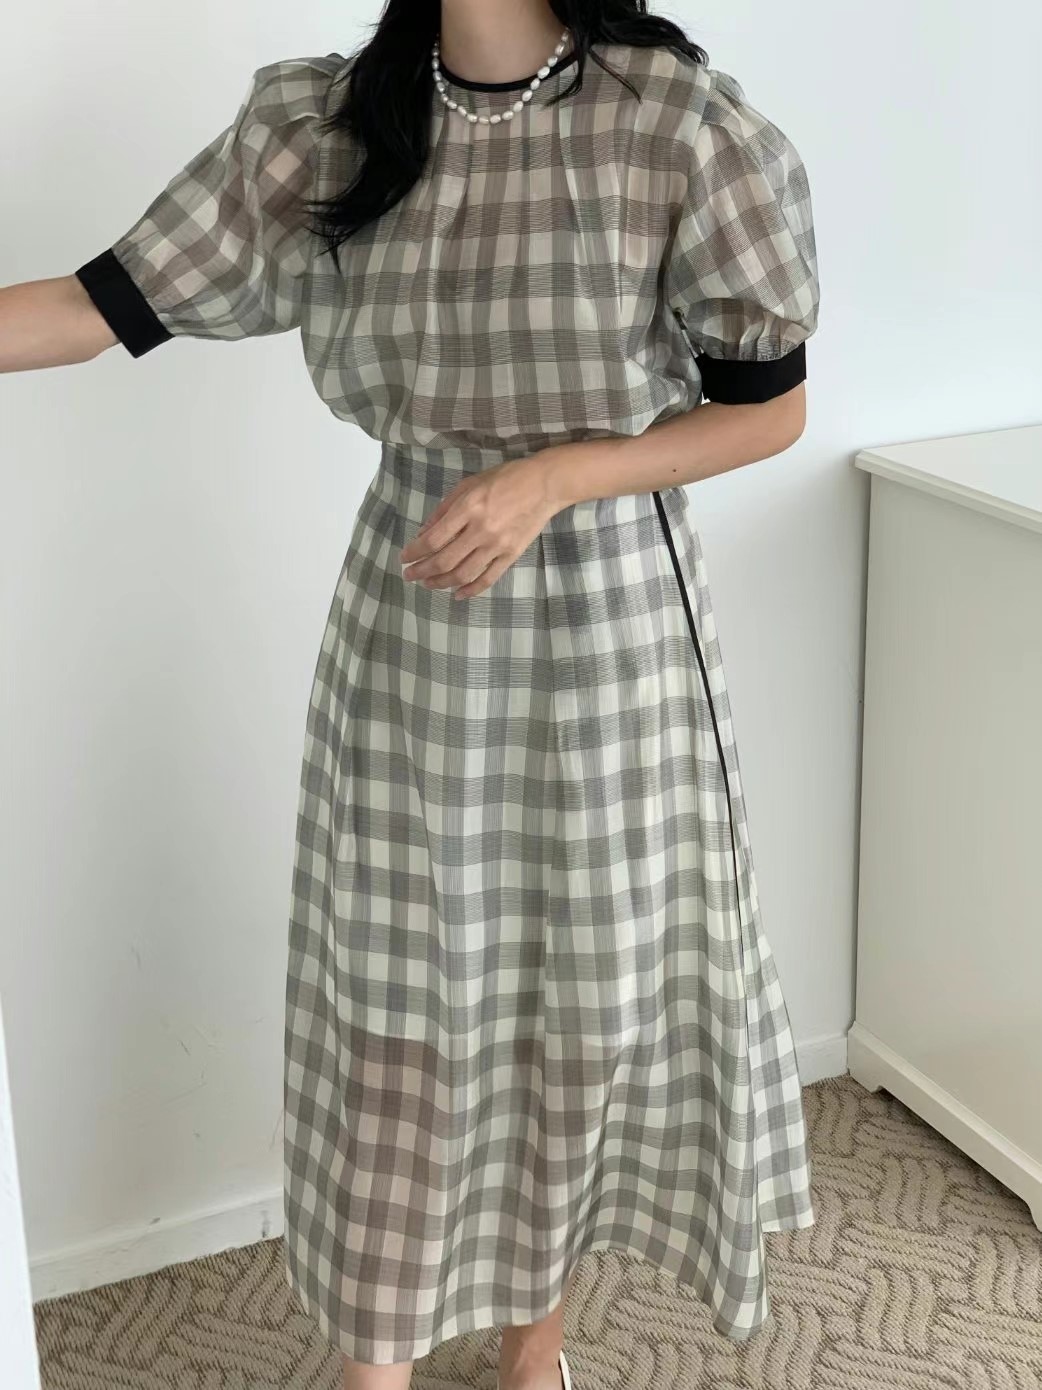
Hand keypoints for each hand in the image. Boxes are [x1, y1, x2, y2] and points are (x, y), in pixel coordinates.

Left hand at [399, 451, 564, 599]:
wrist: (544, 485)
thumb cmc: (505, 479)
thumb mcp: (468, 484)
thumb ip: (444, 509)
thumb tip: (423, 533)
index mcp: (468, 508)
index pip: (433, 539)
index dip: (414, 552)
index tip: (404, 558)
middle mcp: (481, 530)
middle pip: (444, 560)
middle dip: (422, 572)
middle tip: (410, 576)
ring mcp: (497, 545)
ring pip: (463, 574)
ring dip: (441, 583)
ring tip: (428, 584)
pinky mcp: (511, 555)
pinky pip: (488, 579)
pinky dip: (470, 590)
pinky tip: (457, 594)